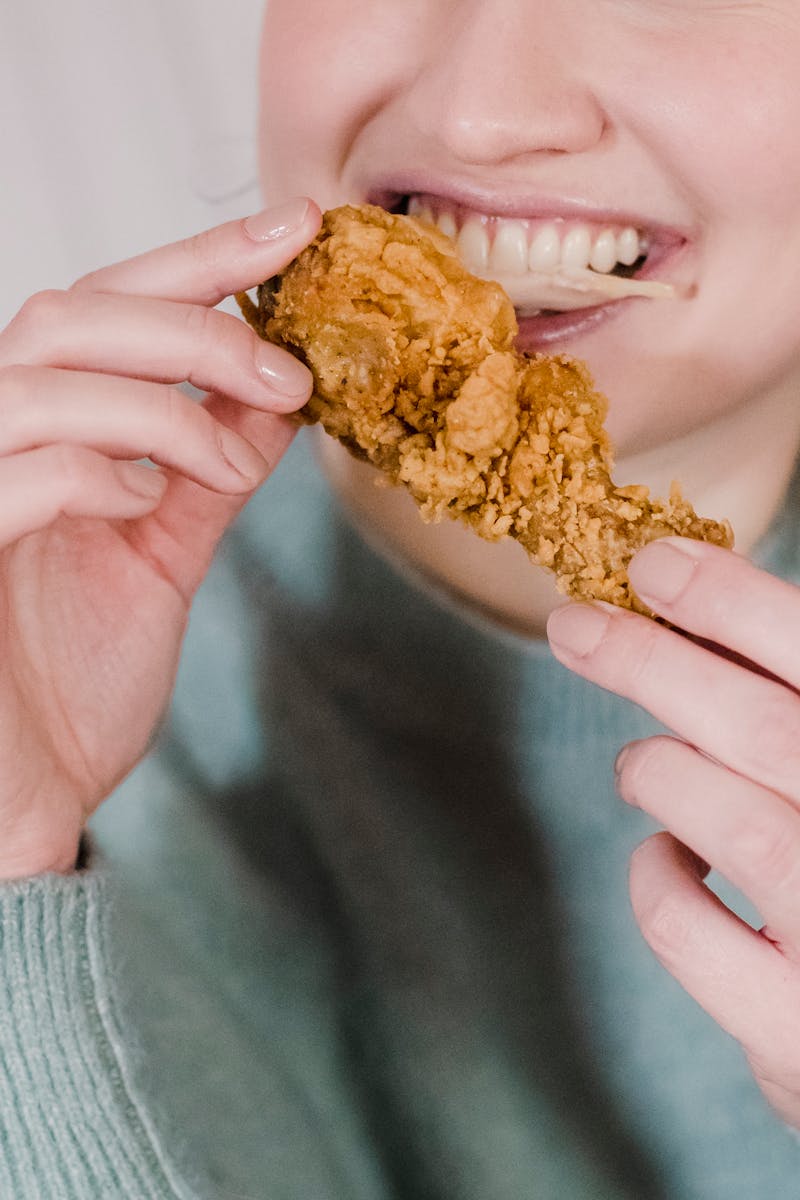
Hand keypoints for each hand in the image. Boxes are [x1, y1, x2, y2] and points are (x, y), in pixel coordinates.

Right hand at [0, 197, 320, 879]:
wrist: (18, 799)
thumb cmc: (70, 680)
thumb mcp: (160, 558)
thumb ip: (206, 473)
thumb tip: (276, 395)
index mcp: (38, 434)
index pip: (105, 309)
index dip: (199, 260)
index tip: (297, 229)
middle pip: (68, 312)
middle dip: (192, 325)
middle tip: (287, 370)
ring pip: (39, 373)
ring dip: (162, 401)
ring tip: (230, 457)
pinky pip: (16, 470)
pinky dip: (102, 472)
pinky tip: (148, 504)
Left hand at [547, 537, 799, 1127]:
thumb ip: (794, 712)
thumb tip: (716, 626)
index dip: (736, 601)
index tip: (657, 564)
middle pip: (760, 728)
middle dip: (653, 662)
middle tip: (577, 626)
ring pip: (725, 821)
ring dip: (660, 770)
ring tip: (644, 763)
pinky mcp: (792, 1028)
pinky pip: (685, 929)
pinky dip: (655, 877)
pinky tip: (671, 859)